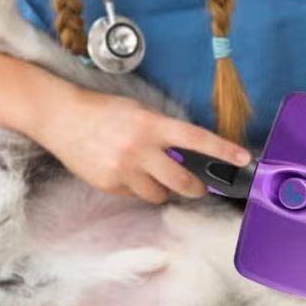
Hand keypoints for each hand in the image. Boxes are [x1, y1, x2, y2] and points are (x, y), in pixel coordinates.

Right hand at [31, 87, 252, 203]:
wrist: (62, 118)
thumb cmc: (104, 111)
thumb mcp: (139, 112)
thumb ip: (162, 131)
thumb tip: (185, 152)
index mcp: (153, 125)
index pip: (197, 139)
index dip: (223, 150)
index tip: (243, 158)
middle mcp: (141, 149)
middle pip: (182, 180)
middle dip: (195, 187)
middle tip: (199, 186)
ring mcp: (124, 170)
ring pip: (160, 194)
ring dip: (164, 189)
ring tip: (153, 175)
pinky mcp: (109, 185)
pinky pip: (135, 195)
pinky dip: (137, 188)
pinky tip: (126, 173)